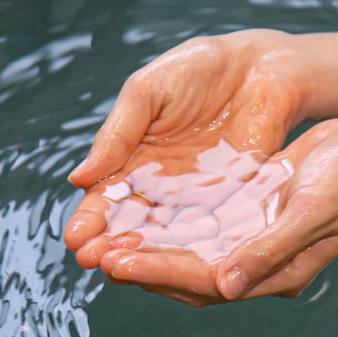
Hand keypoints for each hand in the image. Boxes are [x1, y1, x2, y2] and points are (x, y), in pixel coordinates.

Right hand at [63, 29, 311, 267]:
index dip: (89, 219)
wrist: (262, 66)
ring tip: (121, 270)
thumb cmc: (198, 68)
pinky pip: (206, 233)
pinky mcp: (230, 203)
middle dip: (107, 244)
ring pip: (163, 236)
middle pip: (129, 224)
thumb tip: (78, 178)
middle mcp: (159, 186)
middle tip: (91, 261)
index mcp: (132, 159)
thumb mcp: (147, 93)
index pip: (105, 197)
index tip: (75, 238)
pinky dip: (188, 251)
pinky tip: (171, 265)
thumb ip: (117, 134)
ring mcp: (194, 198)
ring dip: (142, 256)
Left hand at [98, 119, 337, 305]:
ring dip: (147, 245)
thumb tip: (223, 286)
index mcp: (273, 274)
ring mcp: (249, 240)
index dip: (158, 273)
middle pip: (186, 272)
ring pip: (186, 249)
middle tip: (92, 254)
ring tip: (102, 237)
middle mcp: (255, 264)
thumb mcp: (314, 211)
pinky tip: (135, 208)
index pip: (204, 282)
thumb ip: (269, 250)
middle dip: (140, 264)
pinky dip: (166, 220)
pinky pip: (197, 224)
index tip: (116, 263)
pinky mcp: (245, 214)